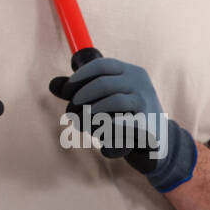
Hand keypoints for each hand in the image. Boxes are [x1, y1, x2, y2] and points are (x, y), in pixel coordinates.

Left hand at [49, 57, 195, 192]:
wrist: (156, 144)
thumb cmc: (124, 116)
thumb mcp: (106, 99)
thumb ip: (80, 91)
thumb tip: (53, 85)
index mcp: (131, 72)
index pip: (102, 65)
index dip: (80, 76)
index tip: (67, 89)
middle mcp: (141, 83)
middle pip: (103, 84)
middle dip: (82, 97)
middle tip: (72, 111)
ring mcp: (146, 103)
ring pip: (111, 103)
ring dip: (91, 115)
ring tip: (84, 125)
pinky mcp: (148, 125)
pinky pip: (119, 126)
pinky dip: (105, 133)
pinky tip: (102, 141)